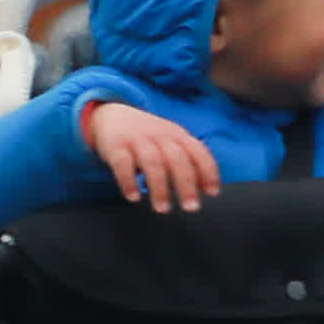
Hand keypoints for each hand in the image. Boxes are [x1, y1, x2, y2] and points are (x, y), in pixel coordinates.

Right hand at [81, 100, 221, 213]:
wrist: (111, 116)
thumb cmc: (146, 137)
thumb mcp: (170, 142)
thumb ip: (187, 161)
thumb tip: (206, 188)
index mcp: (177, 135)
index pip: (198, 152)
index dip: (208, 172)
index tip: (213, 192)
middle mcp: (160, 136)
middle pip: (177, 159)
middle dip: (186, 184)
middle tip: (191, 207)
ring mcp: (137, 140)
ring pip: (152, 163)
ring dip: (159, 187)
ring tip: (162, 208)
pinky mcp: (116, 146)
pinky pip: (123, 164)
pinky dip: (128, 181)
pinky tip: (133, 196)